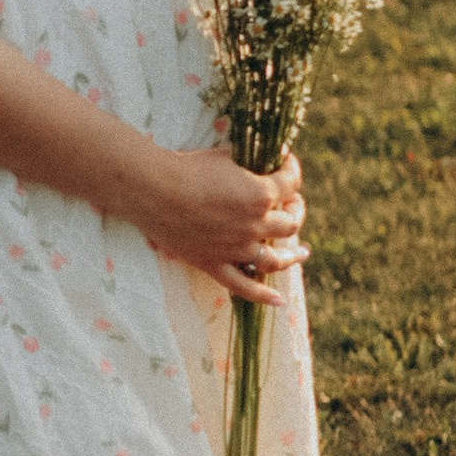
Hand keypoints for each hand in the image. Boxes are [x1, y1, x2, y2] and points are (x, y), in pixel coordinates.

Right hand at [143, 147, 305, 306]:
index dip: (292, 170)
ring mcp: (236, 248)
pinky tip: (279, 302)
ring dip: (292, 256)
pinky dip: (263, 296)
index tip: (287, 163)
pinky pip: (244, 286)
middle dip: (295, 210)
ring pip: (276, 259)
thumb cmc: (188, 167)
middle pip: (290, 223)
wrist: (154, 190)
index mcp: (261, 194)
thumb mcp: (226, 154)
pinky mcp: (215, 264)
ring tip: (301, 253)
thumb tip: (265, 154)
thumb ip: (249, 158)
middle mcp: (254, 224)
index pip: (291, 183)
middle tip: (291, 204)